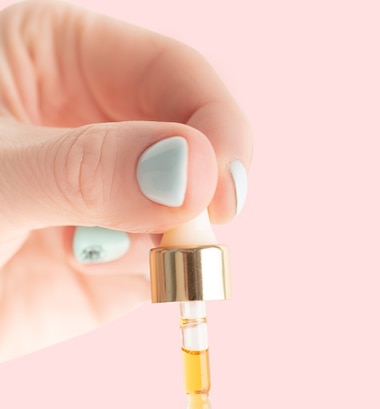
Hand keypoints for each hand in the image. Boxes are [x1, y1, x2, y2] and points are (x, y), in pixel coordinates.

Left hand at [0, 1, 251, 359]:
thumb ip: (84, 168)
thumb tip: (191, 173)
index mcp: (60, 63)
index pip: (170, 74)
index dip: (210, 120)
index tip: (223, 181)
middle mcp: (95, 133)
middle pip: (191, 144)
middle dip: (200, 189)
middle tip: (199, 228)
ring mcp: (108, 203)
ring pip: (184, 212)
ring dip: (176, 240)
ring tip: (114, 256)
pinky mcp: (111, 268)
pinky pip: (165, 268)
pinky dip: (164, 278)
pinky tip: (117, 275)